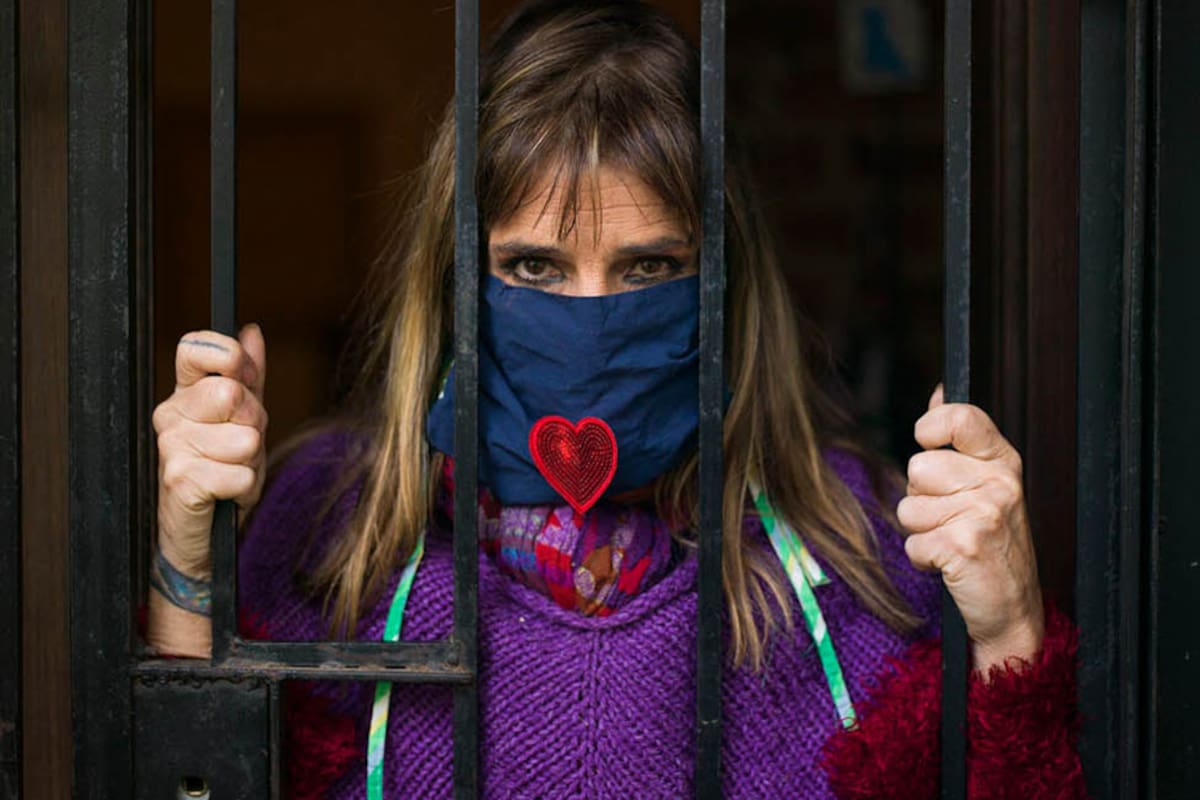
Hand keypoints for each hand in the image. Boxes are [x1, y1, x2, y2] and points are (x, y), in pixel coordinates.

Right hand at [152, 324, 267, 577]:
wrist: (200, 532)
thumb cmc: (222, 470)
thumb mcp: (241, 419)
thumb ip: (248, 375)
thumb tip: (251, 331)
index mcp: (185, 393)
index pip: (197, 348)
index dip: (230, 358)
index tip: (244, 380)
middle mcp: (171, 415)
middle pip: (233, 394)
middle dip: (254, 424)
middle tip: (241, 447)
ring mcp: (172, 447)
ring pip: (245, 438)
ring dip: (252, 462)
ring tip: (233, 472)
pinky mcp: (181, 480)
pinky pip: (242, 474)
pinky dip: (246, 489)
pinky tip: (227, 494)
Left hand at [897, 385, 1044, 672]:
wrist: (1013, 611)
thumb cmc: (993, 545)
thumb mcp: (985, 484)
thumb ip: (960, 440)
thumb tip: (940, 391)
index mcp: (1003, 462)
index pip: (961, 417)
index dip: (932, 427)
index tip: (928, 442)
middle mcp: (999, 483)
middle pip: (917, 469)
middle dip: (922, 498)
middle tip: (953, 520)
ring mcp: (984, 514)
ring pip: (908, 507)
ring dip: (921, 530)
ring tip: (953, 542)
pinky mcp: (965, 545)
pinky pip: (912, 543)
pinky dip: (923, 559)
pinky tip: (951, 565)